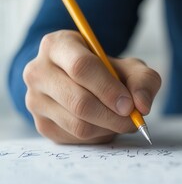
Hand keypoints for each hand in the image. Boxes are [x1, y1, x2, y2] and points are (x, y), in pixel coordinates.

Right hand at [23, 30, 160, 143]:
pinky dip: (98, 136)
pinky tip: (105, 124)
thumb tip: (142, 106)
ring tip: (121, 120)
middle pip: (79, 101)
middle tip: (132, 119)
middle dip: (113, 116)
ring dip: (108, 128)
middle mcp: (38, 71)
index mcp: (58, 45)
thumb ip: (144, 81)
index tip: (129, 105)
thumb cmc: (107, 72)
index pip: (82, 67)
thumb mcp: (130, 67)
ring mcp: (35, 100)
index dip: (108, 89)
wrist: (84, 83)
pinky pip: (75, 138)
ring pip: (78, 125)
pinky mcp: (41, 124)